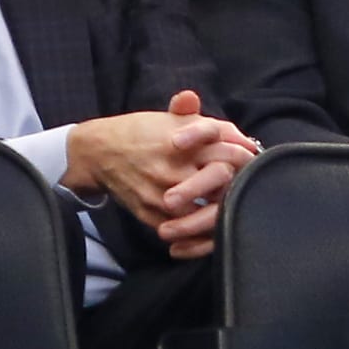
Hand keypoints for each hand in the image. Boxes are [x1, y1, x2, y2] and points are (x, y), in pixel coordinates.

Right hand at [63, 90, 256, 256]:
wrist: (99, 152)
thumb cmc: (139, 132)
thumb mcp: (168, 117)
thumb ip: (203, 120)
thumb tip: (235, 132)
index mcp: (183, 140)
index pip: (228, 151)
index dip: (244, 155)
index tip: (249, 158)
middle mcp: (174, 167)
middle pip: (222, 178)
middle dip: (236, 180)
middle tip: (243, 181)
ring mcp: (163, 192)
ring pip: (206, 208)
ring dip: (220, 206)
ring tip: (228, 202)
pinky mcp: (151, 213)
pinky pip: (183, 230)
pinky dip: (198, 230)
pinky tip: (208, 223)